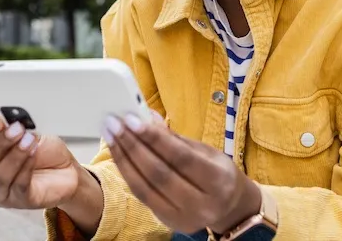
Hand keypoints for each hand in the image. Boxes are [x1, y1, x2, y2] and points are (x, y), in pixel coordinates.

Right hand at [0, 115, 79, 209]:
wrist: (66, 170)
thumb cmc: (44, 151)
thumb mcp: (30, 133)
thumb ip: (17, 128)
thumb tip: (10, 120)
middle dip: (1, 142)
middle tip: (18, 128)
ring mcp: (0, 193)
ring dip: (15, 155)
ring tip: (30, 140)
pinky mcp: (19, 202)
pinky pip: (18, 186)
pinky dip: (26, 168)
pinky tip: (34, 155)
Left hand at [104, 113, 261, 234]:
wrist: (230, 207)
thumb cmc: (218, 172)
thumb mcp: (206, 151)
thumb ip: (176, 138)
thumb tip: (147, 117)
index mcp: (218, 181)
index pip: (181, 158)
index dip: (155, 138)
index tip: (132, 119)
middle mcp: (202, 204)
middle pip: (159, 174)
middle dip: (133, 146)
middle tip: (114, 124)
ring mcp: (184, 218)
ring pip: (145, 187)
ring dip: (123, 159)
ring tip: (111, 136)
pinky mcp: (168, 223)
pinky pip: (142, 196)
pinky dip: (127, 173)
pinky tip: (118, 155)